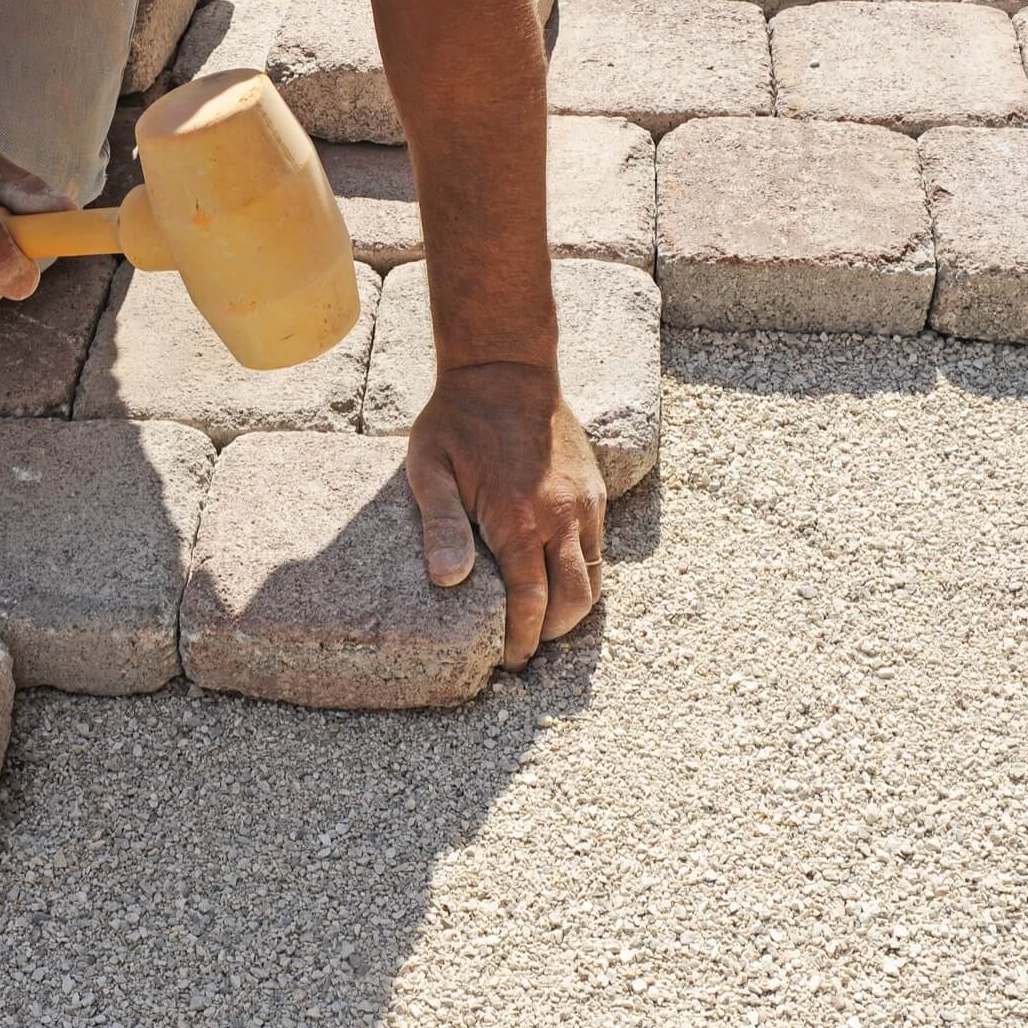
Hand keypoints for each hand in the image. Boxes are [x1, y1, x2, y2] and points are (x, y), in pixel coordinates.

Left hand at [407, 362, 606, 670]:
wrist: (506, 367)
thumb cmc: (457, 420)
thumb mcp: (429, 469)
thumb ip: (440, 527)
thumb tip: (448, 582)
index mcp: (518, 518)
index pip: (531, 602)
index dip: (522, 639)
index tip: (510, 661)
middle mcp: (560, 516)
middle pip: (573, 602)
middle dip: (551, 635)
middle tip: (524, 648)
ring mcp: (583, 504)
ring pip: (594, 579)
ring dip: (571, 609)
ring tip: (541, 622)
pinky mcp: (594, 492)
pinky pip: (598, 549)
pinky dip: (582, 575)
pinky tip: (554, 580)